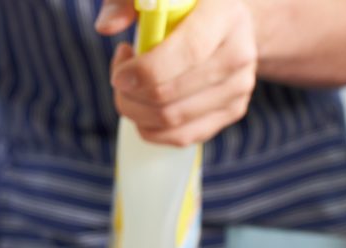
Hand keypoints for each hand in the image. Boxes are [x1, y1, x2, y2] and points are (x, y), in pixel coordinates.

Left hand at [95, 0, 257, 146]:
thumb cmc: (181, 7)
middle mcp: (239, 53)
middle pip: (170, 95)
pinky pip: (180, 137)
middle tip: (119, 76)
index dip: (145, 71)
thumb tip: (105, 27)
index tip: (119, 75)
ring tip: (131, 86)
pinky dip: (149, 127)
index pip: (186, 52)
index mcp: (225, 14)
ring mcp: (240, 87)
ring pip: (171, 120)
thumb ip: (124, 3)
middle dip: (129, 94)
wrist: (227, 24)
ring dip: (135, 111)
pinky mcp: (233, 111)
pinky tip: (144, 104)